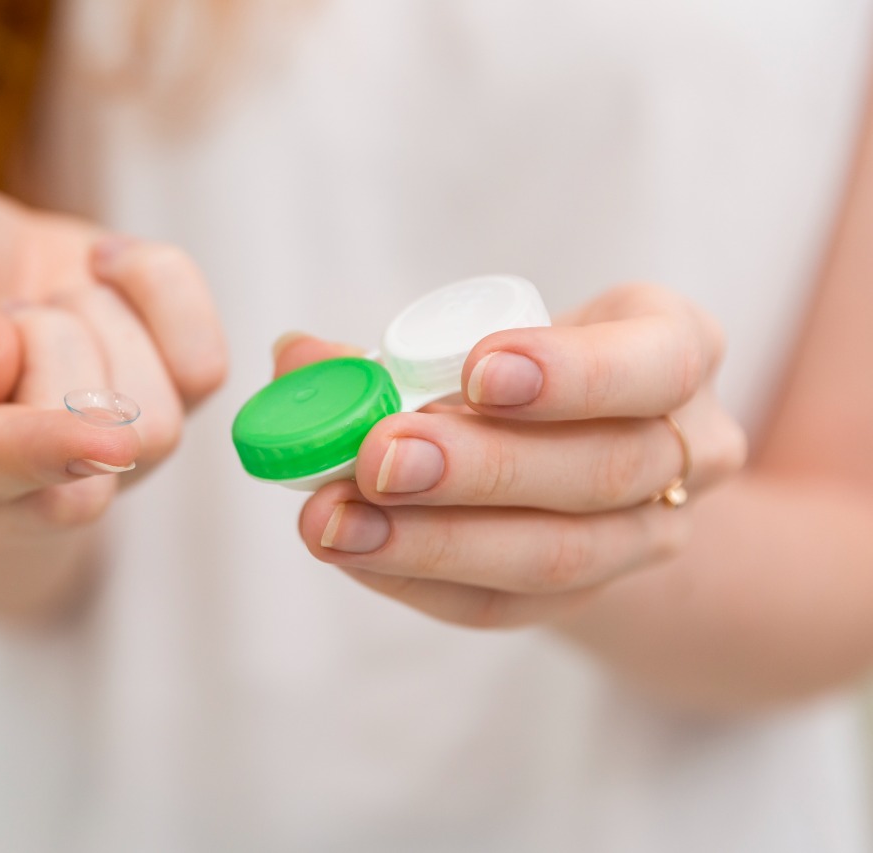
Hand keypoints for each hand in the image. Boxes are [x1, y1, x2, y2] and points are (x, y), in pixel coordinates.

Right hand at [0, 172, 225, 616]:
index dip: (30, 444)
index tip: (84, 429)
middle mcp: (4, 496)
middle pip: (90, 443)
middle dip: (55, 336)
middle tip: (8, 312)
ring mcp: (98, 475)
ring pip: (155, 419)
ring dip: (101, 321)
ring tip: (47, 309)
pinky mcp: (164, 423)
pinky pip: (204, 367)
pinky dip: (160, 291)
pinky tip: (105, 278)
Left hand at [284, 284, 746, 628]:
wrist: (574, 458)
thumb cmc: (520, 375)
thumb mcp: (480, 340)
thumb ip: (390, 352)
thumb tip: (296, 360)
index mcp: (674, 350)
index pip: (658, 363)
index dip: (572, 373)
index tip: (474, 373)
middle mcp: (687, 449)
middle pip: (603, 471)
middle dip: (480, 468)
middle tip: (377, 456)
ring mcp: (649, 537)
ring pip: (556, 556)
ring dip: (433, 540)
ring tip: (333, 518)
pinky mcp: (585, 598)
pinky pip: (504, 605)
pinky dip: (418, 578)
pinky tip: (352, 550)